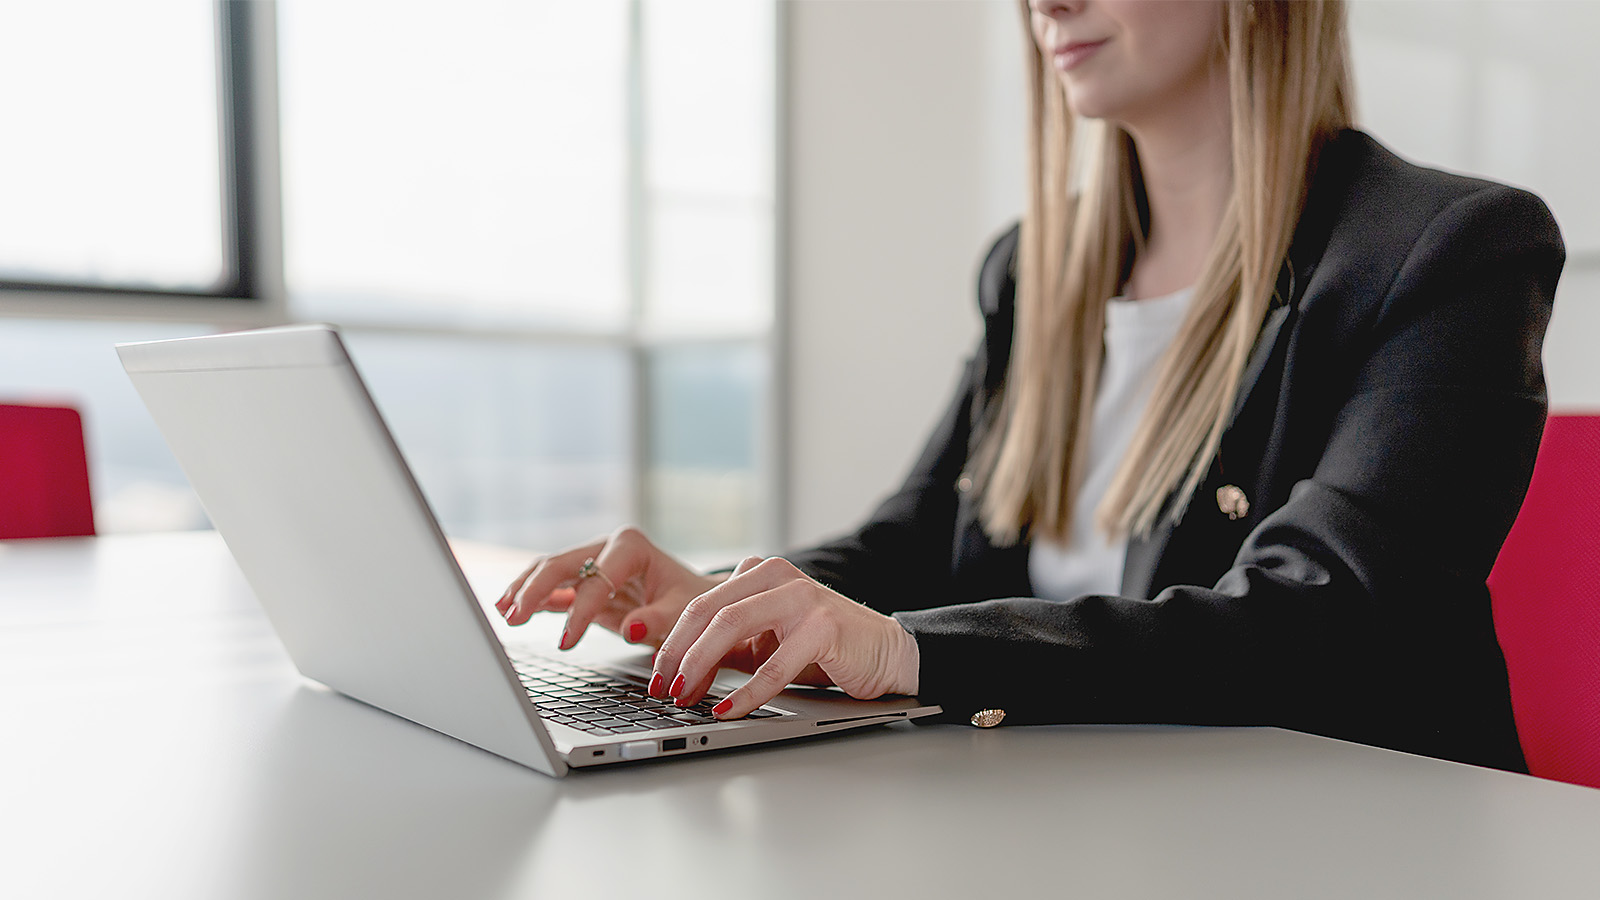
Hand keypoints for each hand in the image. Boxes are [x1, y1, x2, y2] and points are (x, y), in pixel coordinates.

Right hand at [495, 526, 722, 649]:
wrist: (696, 600)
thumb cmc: (693, 602)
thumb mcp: (685, 611)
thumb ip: (659, 619)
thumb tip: (631, 628)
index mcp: (631, 546)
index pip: (596, 579)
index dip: (579, 612)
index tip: (566, 643)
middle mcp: (607, 546)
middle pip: (560, 564)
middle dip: (534, 590)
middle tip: (513, 618)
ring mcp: (592, 561)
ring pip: (549, 570)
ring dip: (524, 590)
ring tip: (503, 613)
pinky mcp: (584, 580)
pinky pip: (553, 586)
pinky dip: (532, 597)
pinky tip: (509, 609)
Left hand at [649, 556, 919, 719]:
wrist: (886, 652)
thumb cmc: (824, 649)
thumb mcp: (768, 641)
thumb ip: (729, 647)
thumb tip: (678, 673)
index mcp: (759, 573)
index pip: (701, 604)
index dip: (672, 642)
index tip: (657, 677)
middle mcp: (777, 575)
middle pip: (708, 611)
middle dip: (678, 654)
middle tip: (663, 688)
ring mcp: (802, 597)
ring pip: (732, 626)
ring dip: (701, 666)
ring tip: (685, 696)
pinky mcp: (823, 626)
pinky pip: (773, 664)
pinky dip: (746, 692)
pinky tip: (728, 710)